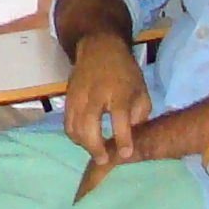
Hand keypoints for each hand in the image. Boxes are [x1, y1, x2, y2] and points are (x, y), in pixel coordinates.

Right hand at [61, 32, 150, 186]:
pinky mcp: (68, 98)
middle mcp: (95, 93)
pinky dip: (75, 136)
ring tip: (96, 152)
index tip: (126, 154)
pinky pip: (67, 123)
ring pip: (74, 127)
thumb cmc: (125, 72)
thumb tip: (132, 138)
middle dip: (96, 147)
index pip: (119, 117)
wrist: (99, 48)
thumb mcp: (141, 90)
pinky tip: (84, 141)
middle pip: (89, 125)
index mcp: (118, 91)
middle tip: (104, 160)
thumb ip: (139, 116)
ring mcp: (78, 96)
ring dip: (85, 144)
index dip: (122, 138)